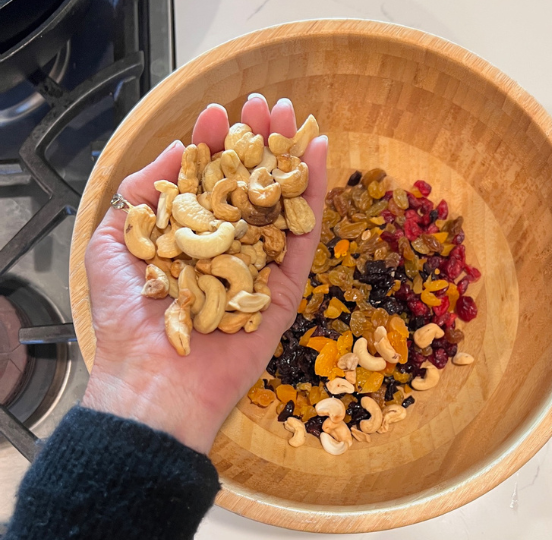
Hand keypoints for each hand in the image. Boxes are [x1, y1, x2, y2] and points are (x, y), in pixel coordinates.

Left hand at [81, 96, 326, 453]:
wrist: (157, 379)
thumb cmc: (130, 316)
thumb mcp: (115, 241)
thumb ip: (141, 193)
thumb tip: (178, 151)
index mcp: (187, 235)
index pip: (206, 179)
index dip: (214, 143)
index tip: (219, 111)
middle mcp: (225, 245)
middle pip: (248, 184)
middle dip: (258, 141)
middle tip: (269, 104)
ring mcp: (259, 264)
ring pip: (279, 201)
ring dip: (288, 157)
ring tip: (295, 116)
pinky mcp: (285, 285)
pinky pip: (304, 233)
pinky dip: (313, 193)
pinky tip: (317, 154)